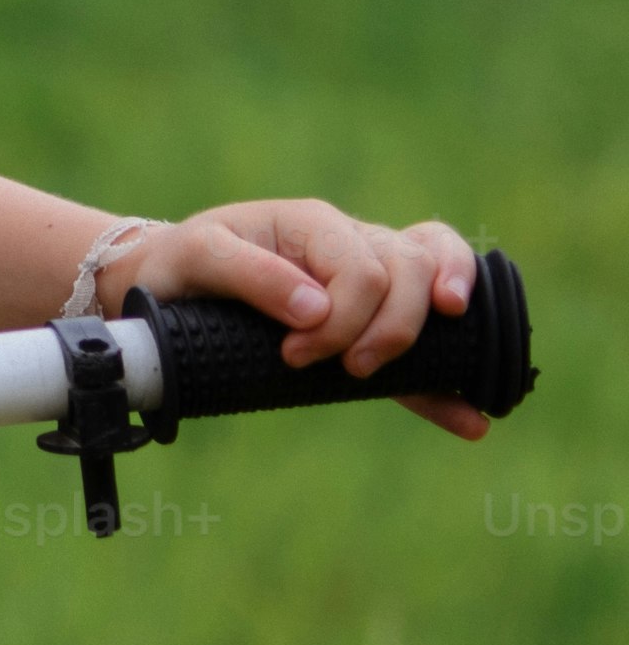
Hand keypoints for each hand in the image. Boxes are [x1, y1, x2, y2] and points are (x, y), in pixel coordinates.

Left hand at [123, 201, 498, 439]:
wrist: (172, 285)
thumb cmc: (184, 263)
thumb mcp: (198, 256)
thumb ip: (252, 275)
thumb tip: (315, 310)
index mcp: (315, 225)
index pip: (364, 267)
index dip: (344, 317)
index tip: (296, 353)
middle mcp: (352, 243)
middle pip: (412, 270)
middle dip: (390, 328)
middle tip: (346, 368)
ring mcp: (371, 281)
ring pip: (434, 285)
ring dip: (444, 330)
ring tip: (446, 370)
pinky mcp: (370, 327)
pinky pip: (428, 345)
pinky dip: (453, 379)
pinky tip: (471, 419)